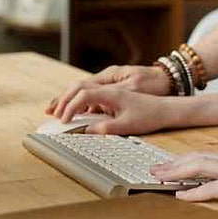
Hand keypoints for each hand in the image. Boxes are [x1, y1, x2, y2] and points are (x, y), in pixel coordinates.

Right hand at [47, 64, 169, 117]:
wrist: (166, 108)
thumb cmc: (149, 115)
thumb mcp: (128, 125)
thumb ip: (105, 128)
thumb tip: (86, 132)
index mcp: (112, 92)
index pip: (83, 95)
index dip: (70, 108)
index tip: (63, 121)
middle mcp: (110, 86)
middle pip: (79, 87)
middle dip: (63, 99)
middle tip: (51, 113)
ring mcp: (111, 88)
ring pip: (84, 88)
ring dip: (69, 99)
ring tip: (56, 111)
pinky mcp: (113, 93)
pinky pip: (91, 93)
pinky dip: (79, 101)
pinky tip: (75, 112)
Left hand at [151, 152, 217, 203]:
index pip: (205, 155)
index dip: (184, 159)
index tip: (167, 163)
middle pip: (196, 159)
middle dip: (173, 164)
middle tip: (153, 169)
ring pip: (200, 168)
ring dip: (176, 173)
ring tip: (158, 178)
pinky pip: (214, 188)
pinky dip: (195, 192)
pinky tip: (181, 196)